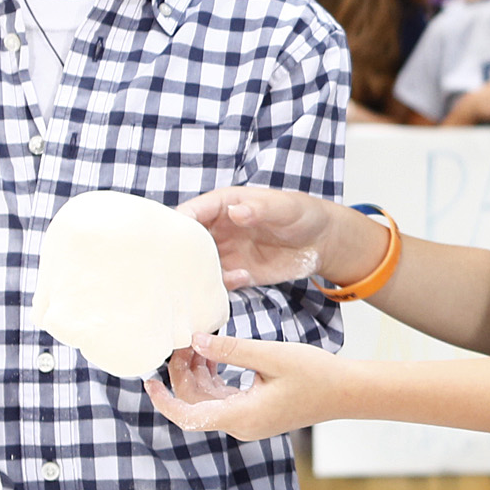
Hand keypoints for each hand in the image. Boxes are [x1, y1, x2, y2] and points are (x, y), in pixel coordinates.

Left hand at [144, 330, 343, 441]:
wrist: (348, 392)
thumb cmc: (316, 375)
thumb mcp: (271, 356)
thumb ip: (230, 350)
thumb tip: (196, 341)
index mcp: (241, 416)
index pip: (188, 417)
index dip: (164, 401)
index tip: (150, 381)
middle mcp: (240, 425)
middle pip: (196, 404)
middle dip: (183, 374)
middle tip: (183, 342)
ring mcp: (248, 422)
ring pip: (208, 401)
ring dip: (199, 374)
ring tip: (199, 343)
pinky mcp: (255, 414)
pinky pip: (223, 399)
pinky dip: (214, 378)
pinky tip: (215, 355)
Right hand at [180, 185, 366, 289]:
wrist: (321, 241)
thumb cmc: (302, 214)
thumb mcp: (285, 207)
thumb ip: (260, 209)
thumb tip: (235, 212)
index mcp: (223, 205)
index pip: (192, 212)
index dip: (178, 222)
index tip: (168, 237)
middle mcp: (218, 229)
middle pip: (186, 242)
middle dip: (179, 254)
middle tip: (178, 265)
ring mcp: (225, 253)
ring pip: (198, 266)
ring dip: (198, 274)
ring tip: (212, 276)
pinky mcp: (237, 273)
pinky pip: (219, 283)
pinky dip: (222, 285)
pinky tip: (242, 277)